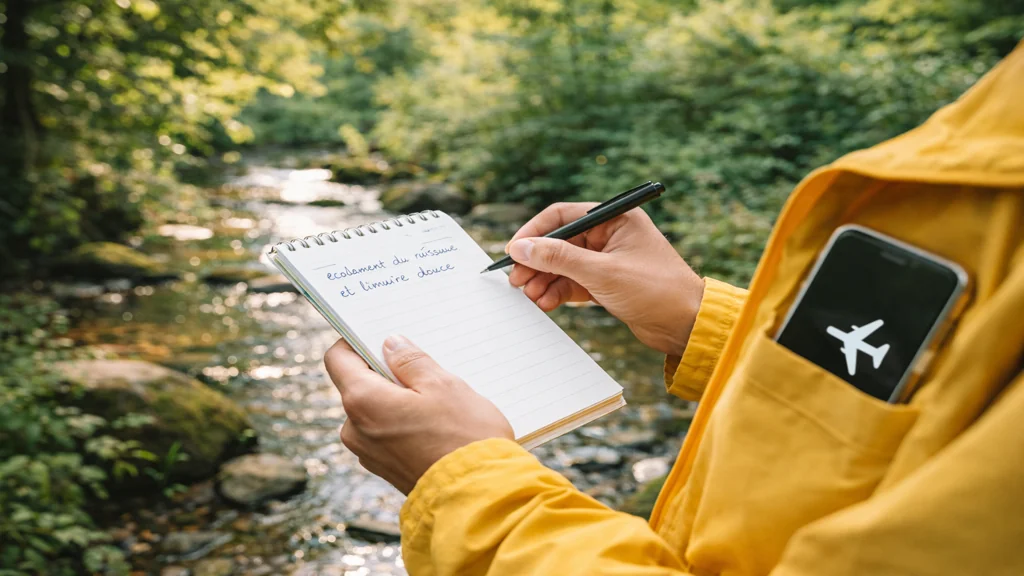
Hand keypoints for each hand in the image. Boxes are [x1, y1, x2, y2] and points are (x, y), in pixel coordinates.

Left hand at [324, 335, 513, 493]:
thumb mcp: (442, 384)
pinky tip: (435, 425)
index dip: (355, 342)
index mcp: (362, 401)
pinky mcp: (385, 469)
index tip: (380, 337)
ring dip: (397, 400)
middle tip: (422, 369)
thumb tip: (390, 345)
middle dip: (385, 374)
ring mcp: (369, 453)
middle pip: (358, 385)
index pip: (337, 359)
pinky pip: (386, 434)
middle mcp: (355, 429)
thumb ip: (410, 360)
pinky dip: (403, 424)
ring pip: (375, 411)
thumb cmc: (463, 436)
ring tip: (436, 402)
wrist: (479, 496)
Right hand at [507, 203, 703, 356]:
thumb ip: (559, 258)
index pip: (563, 216)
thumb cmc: (655, 291)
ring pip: (564, 265)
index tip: (513, 251)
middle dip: (537, 262)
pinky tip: (545, 303)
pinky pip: (574, 282)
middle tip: (516, 281)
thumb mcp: (602, 272)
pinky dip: (558, 292)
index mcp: (614, 219)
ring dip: (544, 280)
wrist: (687, 325)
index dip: (534, 232)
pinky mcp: (607, 283)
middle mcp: (610, 235)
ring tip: (530, 296)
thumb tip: (521, 248)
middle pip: (560, 242)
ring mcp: (608, 260)